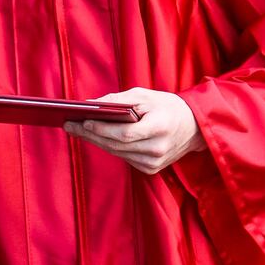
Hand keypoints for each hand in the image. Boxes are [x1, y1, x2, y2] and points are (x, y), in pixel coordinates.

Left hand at [63, 88, 204, 174]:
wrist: (194, 127)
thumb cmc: (168, 106)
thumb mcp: (145, 96)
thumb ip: (118, 99)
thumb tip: (89, 104)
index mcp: (160, 128)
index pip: (125, 133)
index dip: (102, 128)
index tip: (83, 120)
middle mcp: (158, 148)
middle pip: (116, 144)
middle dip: (90, 134)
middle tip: (69, 125)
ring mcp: (155, 162)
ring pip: (116, 152)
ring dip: (95, 141)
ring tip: (76, 129)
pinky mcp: (151, 168)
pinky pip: (123, 157)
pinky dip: (108, 146)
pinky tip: (94, 137)